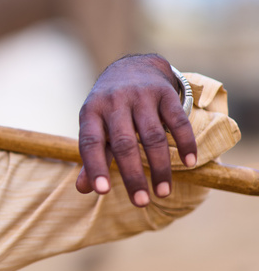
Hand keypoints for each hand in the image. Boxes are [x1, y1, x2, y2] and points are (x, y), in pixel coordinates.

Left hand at [76, 54, 196, 206]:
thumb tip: (82, 189)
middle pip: (123, 143)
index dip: (95, 167)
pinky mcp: (165, 93)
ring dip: (160, 167)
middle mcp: (114, 102)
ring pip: (152, 136)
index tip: (102, 191)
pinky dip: (185, 143)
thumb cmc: (110, 108)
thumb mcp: (96, 126)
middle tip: (140, 202)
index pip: (90, 142)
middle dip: (132, 175)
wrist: (133, 67)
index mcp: (91, 112)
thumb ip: (92, 157)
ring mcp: (140, 96)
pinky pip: (178, 121)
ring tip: (163, 193)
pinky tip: (190, 163)